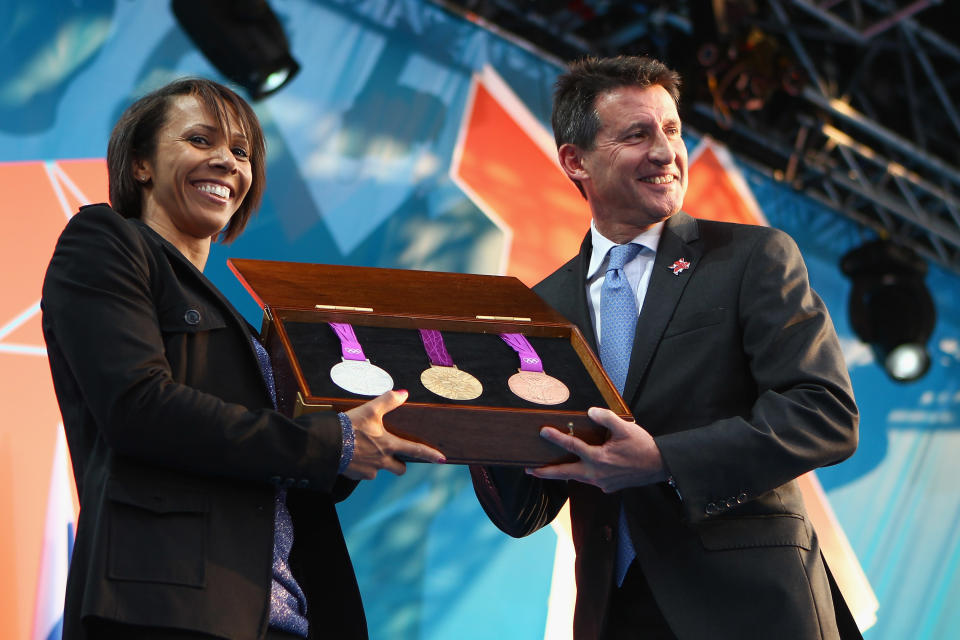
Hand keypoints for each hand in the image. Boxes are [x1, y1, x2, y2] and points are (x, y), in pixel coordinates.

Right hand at [343, 389, 445, 479]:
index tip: (441, 459)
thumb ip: (388, 401)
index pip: (415, 451)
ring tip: (365, 450)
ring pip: (380, 470)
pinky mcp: (357, 476)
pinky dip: (362, 466)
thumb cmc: (349, 427)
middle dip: (399, 463)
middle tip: (391, 453)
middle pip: (400, 468)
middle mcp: (382, 461)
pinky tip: (354, 456)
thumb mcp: (370, 409)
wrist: (327, 445)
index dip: (430, 454)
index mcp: (388, 445)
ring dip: (378, 463)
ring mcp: (370, 471)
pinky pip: (365, 473)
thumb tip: (404, 393)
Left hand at [526, 407, 665, 491]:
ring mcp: (601, 483)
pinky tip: (579, 469)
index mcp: (598, 458)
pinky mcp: (607, 488)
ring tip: (547, 470)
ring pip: (577, 478)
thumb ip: (606, 418)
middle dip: (545, 472)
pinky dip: (581, 475)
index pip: (572, 446)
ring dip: (562, 474)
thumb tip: (590, 411)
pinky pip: (590, 481)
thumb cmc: (642, 446)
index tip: (542, 432)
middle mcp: (596, 474)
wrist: (660, 466)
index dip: (556, 438)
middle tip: (529, 470)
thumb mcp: (625, 428)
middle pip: (565, 473)